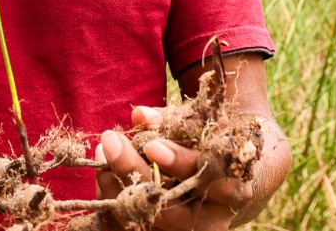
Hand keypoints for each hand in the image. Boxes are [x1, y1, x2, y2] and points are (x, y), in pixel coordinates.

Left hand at [95, 107, 252, 230]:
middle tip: (112, 141)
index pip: (208, 178)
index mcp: (232, 187)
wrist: (224, 181)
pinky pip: (132, 222)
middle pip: (171, 204)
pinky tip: (102, 171)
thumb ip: (172, 120)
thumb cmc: (211, 144)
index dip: (180, 162)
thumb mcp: (201, 126)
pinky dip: (114, 197)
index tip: (152, 145)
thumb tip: (140, 115)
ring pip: (147, 216)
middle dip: (136, 171)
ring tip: (102, 150)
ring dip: (117, 184)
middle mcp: (211, 219)